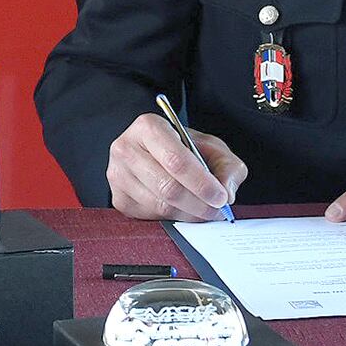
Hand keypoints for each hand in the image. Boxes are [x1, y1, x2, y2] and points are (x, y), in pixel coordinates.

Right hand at [106, 112, 245, 221]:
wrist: (157, 152)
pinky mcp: (118, 198)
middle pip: (167, 187)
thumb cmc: (183, 148)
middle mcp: (126, 148)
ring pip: (159, 206)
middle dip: (198, 204)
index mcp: (148, 127)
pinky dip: (173, 218)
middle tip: (217, 210)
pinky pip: (150, 217)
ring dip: (188, 214)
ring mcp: (118, 175)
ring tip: (204, 210)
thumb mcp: (212, 147)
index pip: (175, 160)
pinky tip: (183, 209)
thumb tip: (226, 194)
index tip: (220, 197)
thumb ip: (227, 167)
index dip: (201, 183)